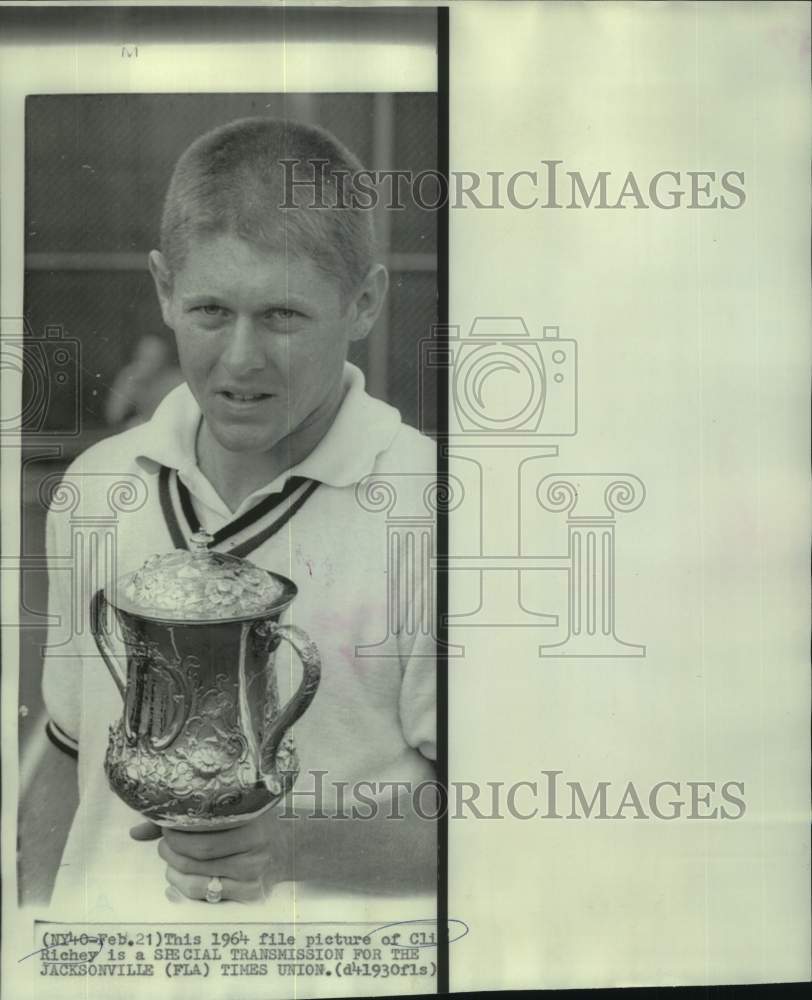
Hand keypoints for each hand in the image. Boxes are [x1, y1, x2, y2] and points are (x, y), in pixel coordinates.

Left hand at [130, 810, 291, 903]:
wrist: (288, 847)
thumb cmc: (251, 823)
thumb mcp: (230, 811)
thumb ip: (186, 818)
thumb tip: (135, 831)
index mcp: (252, 825)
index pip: (202, 837)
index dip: (174, 834)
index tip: (166, 826)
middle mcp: (255, 853)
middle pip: (195, 859)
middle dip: (170, 851)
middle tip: (164, 844)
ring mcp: (252, 878)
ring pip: (196, 882)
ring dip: (173, 871)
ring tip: (171, 860)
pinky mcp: (249, 896)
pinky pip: (205, 897)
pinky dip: (185, 887)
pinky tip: (183, 875)